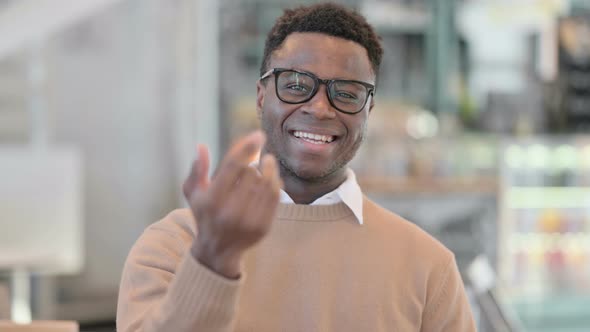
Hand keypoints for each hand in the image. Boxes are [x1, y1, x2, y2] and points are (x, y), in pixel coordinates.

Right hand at [183, 131, 281, 277]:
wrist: (217, 251)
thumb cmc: (204, 214)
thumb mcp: (193, 193)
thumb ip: (197, 170)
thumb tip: (202, 147)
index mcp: (211, 200)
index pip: (232, 165)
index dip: (247, 147)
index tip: (258, 135)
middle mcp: (229, 212)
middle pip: (251, 173)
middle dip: (255, 162)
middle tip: (256, 158)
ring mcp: (247, 221)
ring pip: (266, 183)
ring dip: (269, 169)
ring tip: (268, 163)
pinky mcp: (262, 228)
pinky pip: (275, 198)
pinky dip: (276, 183)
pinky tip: (272, 178)